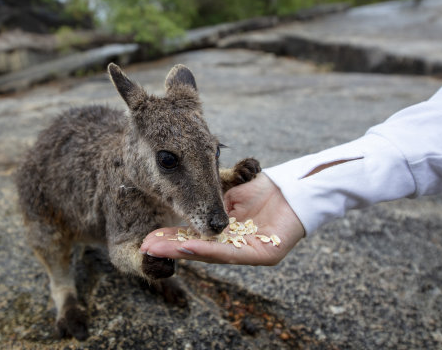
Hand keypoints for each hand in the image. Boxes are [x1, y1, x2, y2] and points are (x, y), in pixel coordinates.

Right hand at [140, 173, 304, 264]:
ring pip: (211, 255)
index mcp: (224, 234)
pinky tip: (187, 246)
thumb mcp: (226, 196)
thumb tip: (180, 209)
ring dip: (183, 251)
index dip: (171, 238)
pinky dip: (207, 251)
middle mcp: (235, 247)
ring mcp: (249, 253)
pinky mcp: (264, 256)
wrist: (294, 186)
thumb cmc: (261, 188)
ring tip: (159, 248)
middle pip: (198, 250)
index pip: (194, 238)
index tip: (149, 237)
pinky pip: (232, 254)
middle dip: (170, 248)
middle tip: (146, 248)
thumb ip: (207, 207)